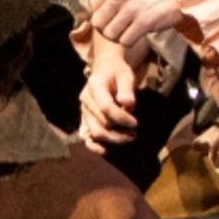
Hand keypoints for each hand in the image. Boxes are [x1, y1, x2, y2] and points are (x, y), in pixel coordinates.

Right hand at [78, 33, 148, 153]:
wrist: (105, 69)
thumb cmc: (117, 72)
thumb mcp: (126, 75)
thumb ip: (127, 89)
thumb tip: (128, 104)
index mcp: (94, 86)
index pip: (106, 107)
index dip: (121, 118)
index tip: (135, 123)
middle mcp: (85, 99)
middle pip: (101, 123)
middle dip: (120, 131)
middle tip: (135, 133)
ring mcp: (83, 110)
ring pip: (95, 132)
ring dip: (113, 139)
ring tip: (129, 137)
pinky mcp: (84, 118)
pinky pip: (85, 136)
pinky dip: (93, 145)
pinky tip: (105, 150)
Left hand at [88, 0, 182, 46]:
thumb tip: (90, 11)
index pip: (93, 7)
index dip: (101, 14)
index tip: (111, 15)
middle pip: (98, 23)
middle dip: (106, 29)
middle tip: (117, 27)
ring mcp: (132, 8)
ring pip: (110, 34)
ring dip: (117, 37)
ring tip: (126, 31)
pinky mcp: (143, 22)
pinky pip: (125, 41)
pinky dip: (129, 41)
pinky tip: (135, 34)